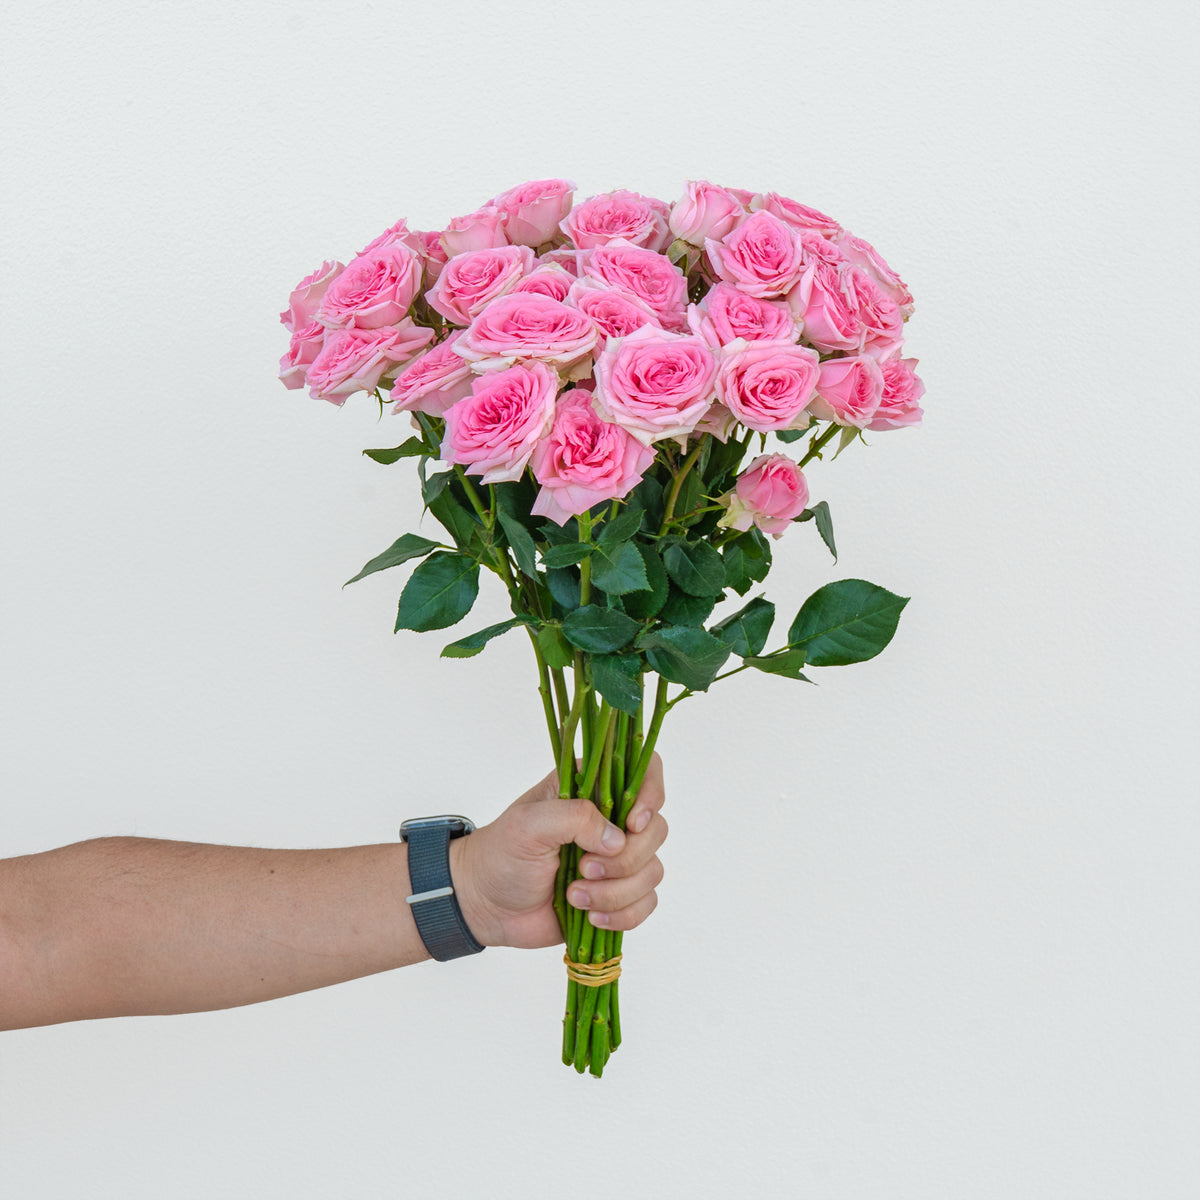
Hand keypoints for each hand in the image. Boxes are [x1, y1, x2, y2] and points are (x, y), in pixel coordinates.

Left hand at [448, 754, 666, 949]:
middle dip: (625, 859)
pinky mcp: (617, 895)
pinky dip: (622, 914)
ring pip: (652, 872)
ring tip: (574, 896)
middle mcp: (611, 820)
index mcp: (591, 789)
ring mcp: (617, 860)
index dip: (651, 796)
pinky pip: (645, 904)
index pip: (646, 772)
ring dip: (614, 891)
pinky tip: (591, 917)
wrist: (485, 904)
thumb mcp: (528, 824)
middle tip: (582, 868)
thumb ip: (574, 817)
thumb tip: (618, 839)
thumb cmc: (501, 854)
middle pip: (656, 830)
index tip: (631, 824)